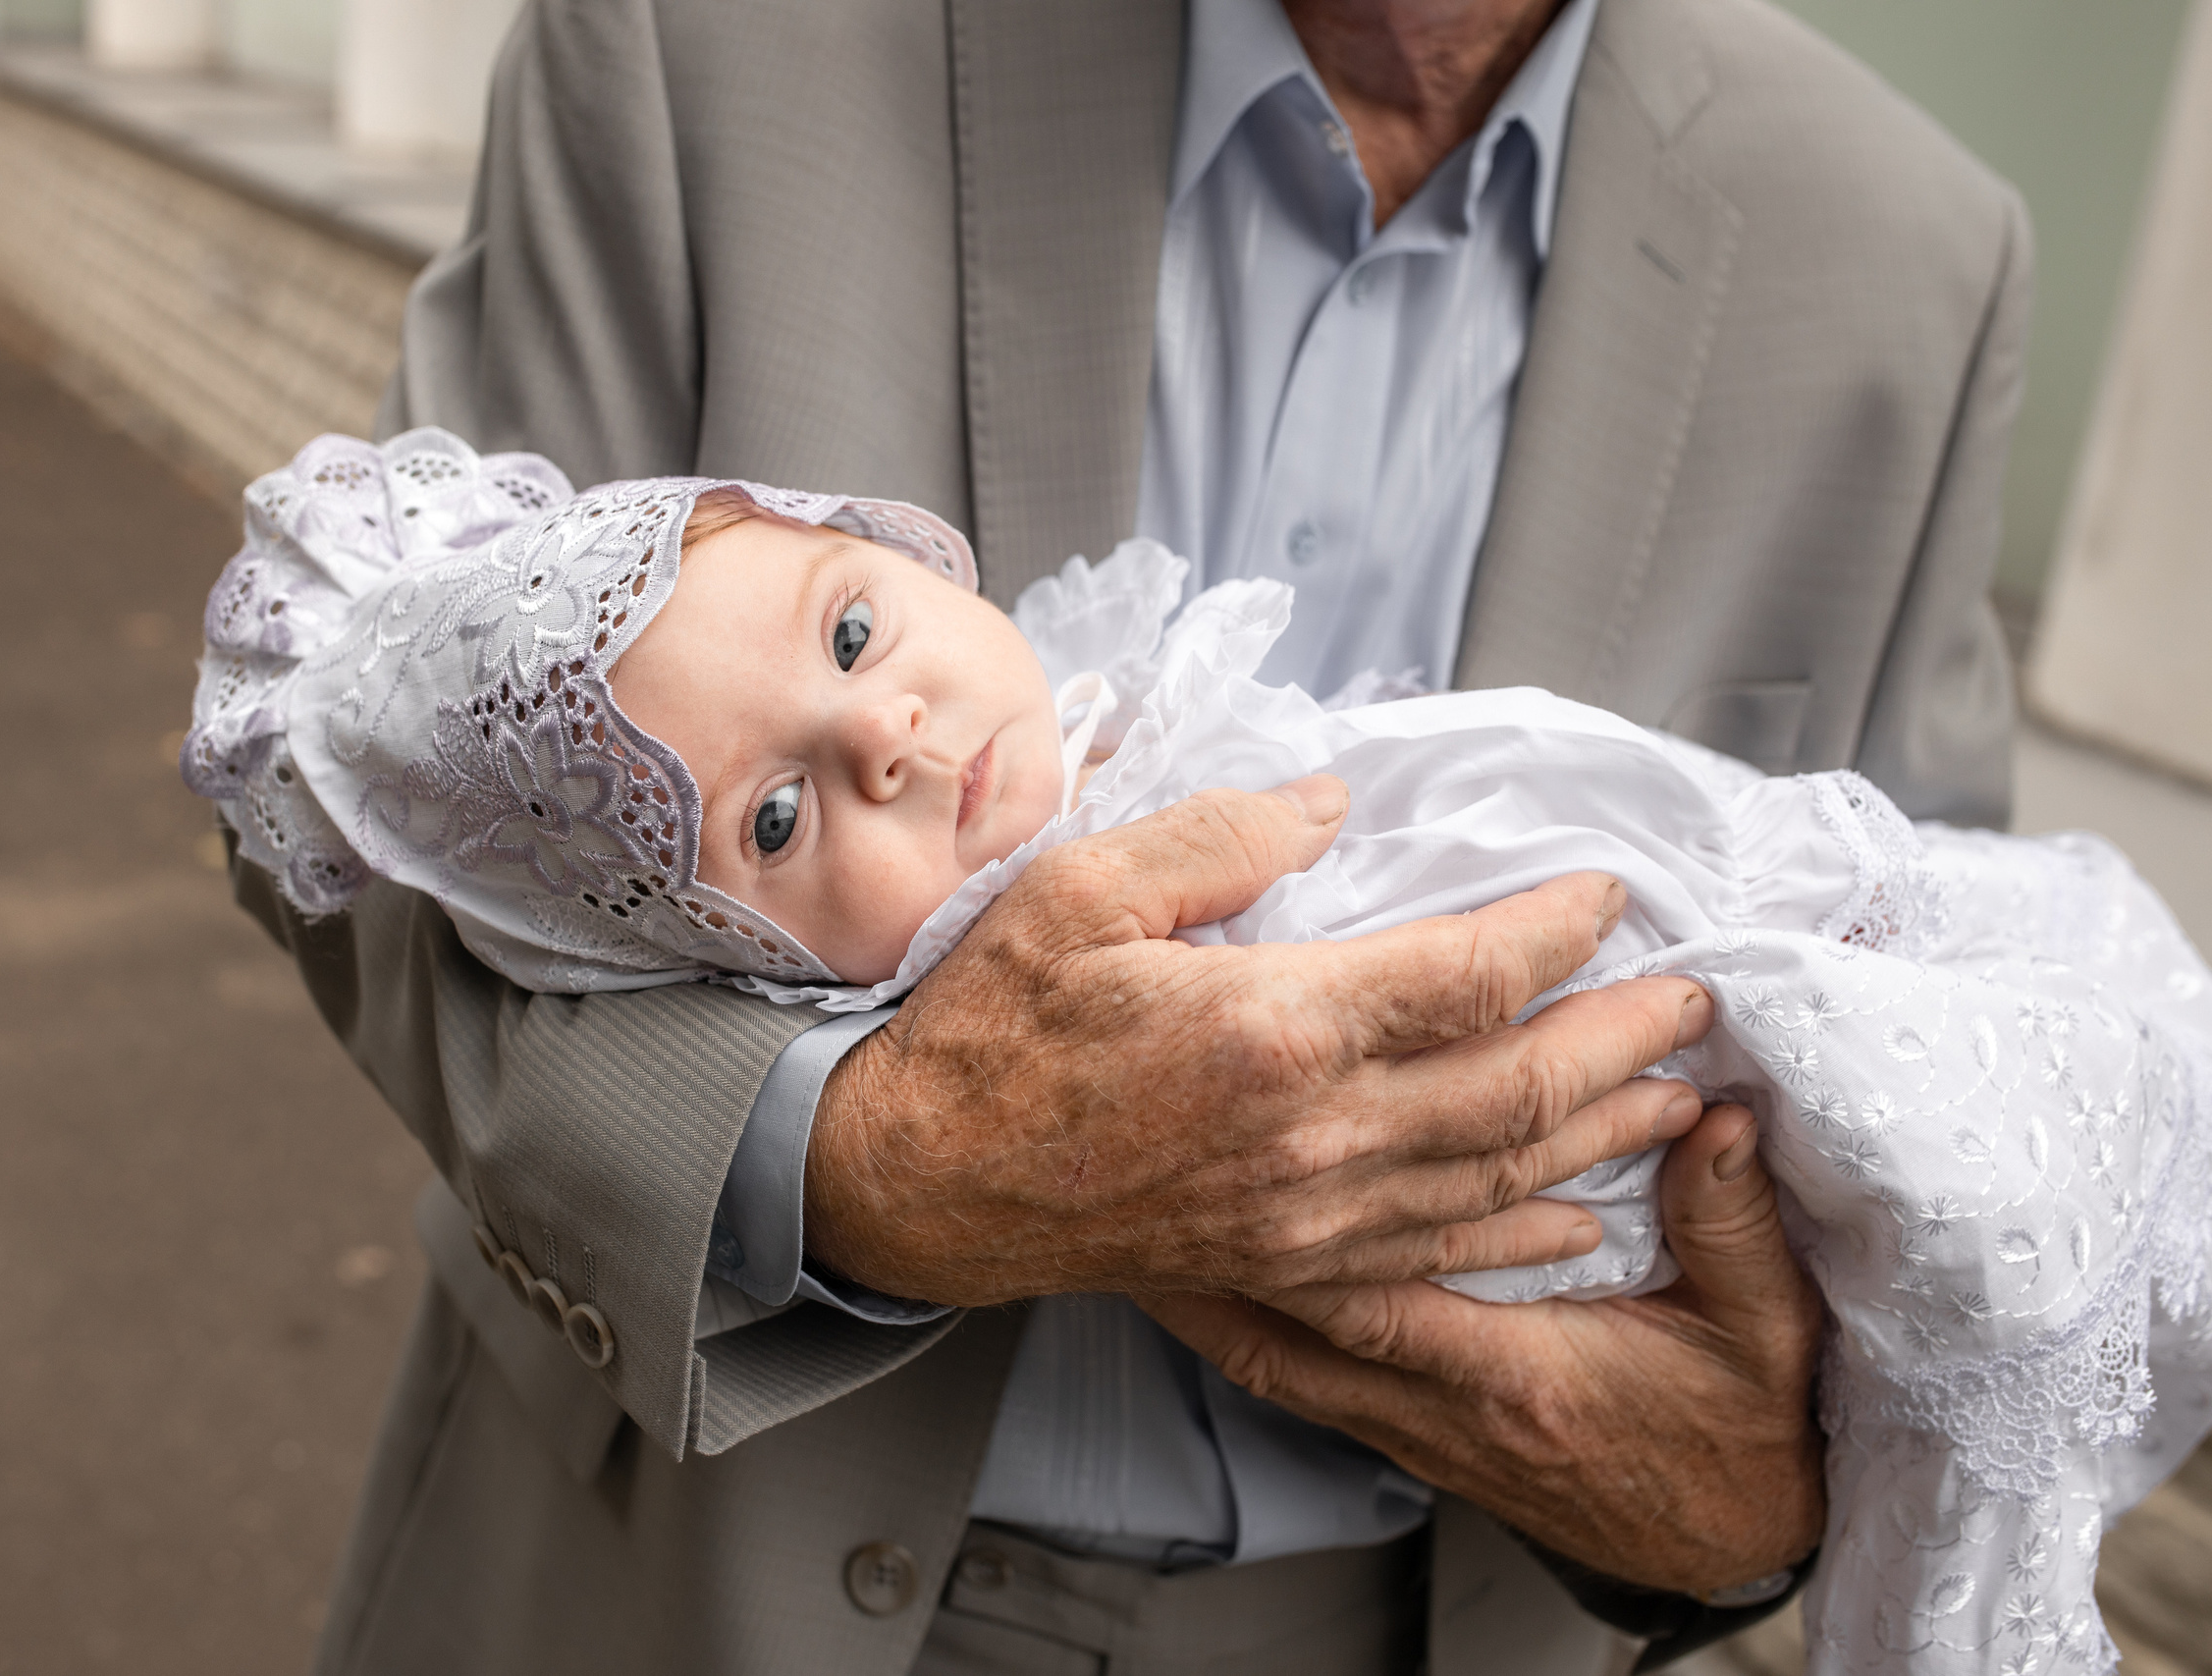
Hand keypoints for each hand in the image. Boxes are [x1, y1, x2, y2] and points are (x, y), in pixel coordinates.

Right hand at [803, 774, 1714, 1304]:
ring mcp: (1306, 1215)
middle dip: (1622, 1037)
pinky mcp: (1284, 1264)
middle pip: (1516, 1086)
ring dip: (1599, 1135)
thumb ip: (1220, 839)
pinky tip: (1572, 1223)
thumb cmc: (993, 1031)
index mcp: (1274, 1028)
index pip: (1468, 974)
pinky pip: (1433, 1261)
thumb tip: (1332, 804)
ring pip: (1496, 1181)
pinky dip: (1519, 1241)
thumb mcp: (1082, 891)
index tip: (1604, 892)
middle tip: (1696, 998)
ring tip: (1676, 1097)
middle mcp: (1314, 1135)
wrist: (924, 1181)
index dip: (1556, 929)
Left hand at [1141, 1104, 1826, 1594]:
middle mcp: (1445, 1408)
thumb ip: (1733, 1220)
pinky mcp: (1413, 1436)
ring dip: (1208, 1291)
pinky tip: (1211, 1279)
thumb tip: (1722, 1118)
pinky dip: (1252, 1324)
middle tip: (1128, 1187)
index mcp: (1519, 1375)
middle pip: (1286, 1330)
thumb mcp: (1766, 1327)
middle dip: (1202, 1259)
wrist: (1736, 1544)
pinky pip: (1304, 1378)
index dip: (1296, 1227)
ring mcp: (1418, 1429)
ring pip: (1276, 1359)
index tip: (1234, 1152)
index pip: (1383, 1293)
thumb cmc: (1744, 1437)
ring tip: (1135, 1224)